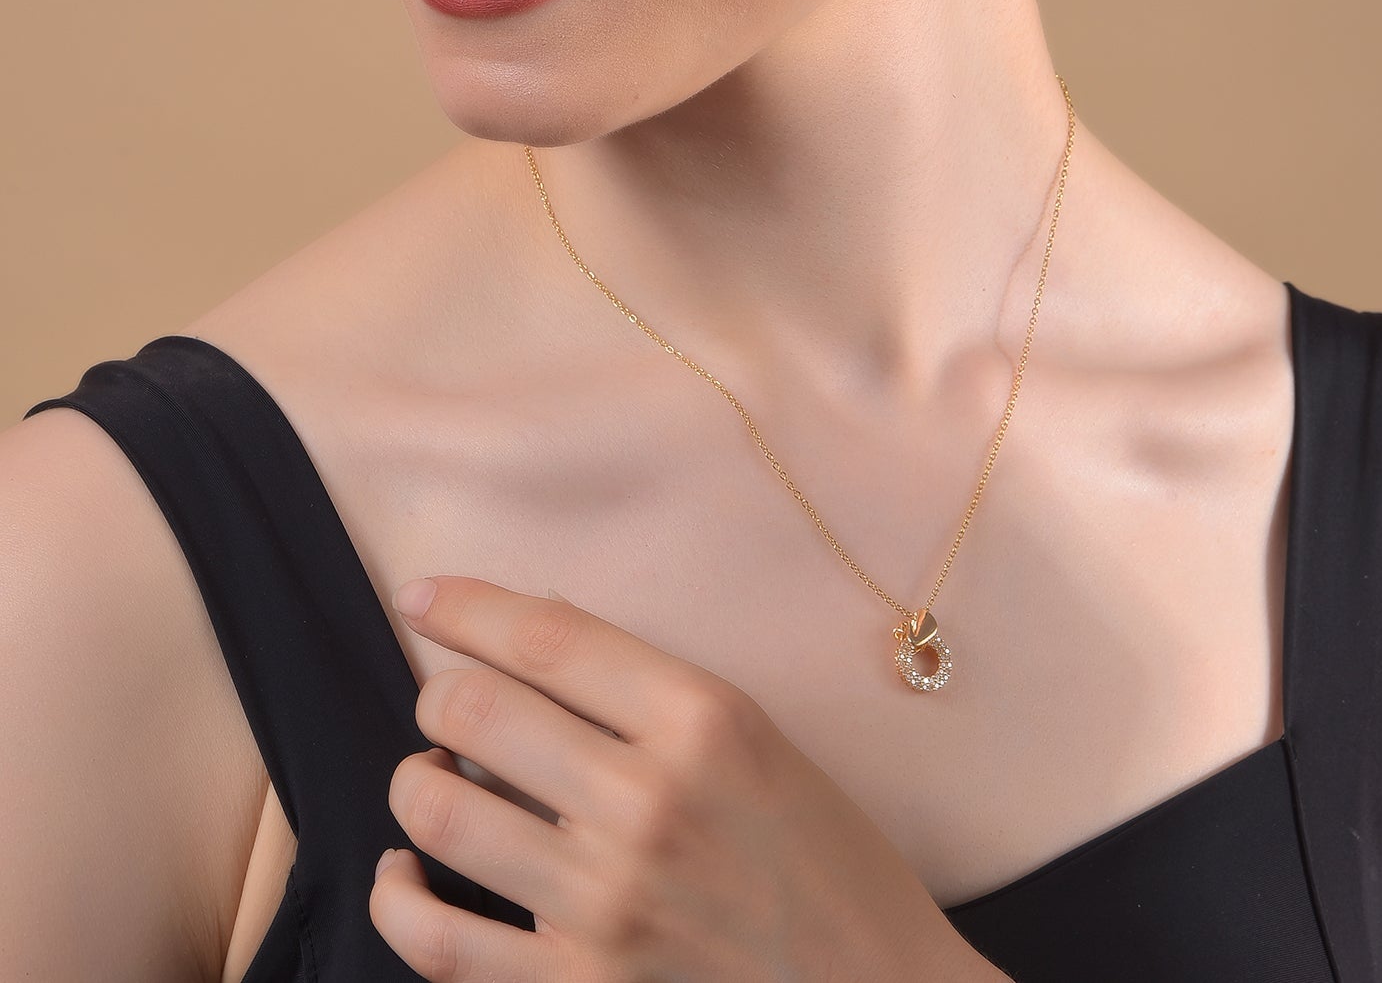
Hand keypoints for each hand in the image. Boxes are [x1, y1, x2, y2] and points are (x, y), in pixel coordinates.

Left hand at [369, 575, 983, 982]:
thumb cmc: (826, 854)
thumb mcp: (757, 736)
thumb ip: (649, 687)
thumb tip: (531, 632)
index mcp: (703, 722)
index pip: (546, 638)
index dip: (466, 606)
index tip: (422, 597)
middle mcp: (646, 804)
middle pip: (475, 710)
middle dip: (441, 694)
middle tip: (452, 702)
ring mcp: (605, 905)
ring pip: (439, 810)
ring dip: (419, 779)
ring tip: (439, 775)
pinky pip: (436, 939)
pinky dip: (398, 895)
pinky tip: (405, 870)